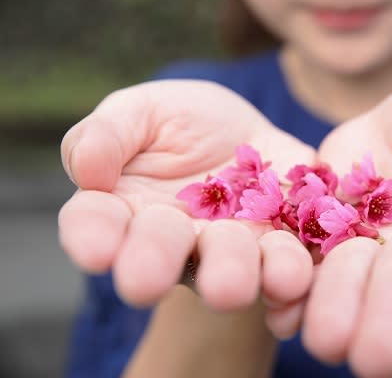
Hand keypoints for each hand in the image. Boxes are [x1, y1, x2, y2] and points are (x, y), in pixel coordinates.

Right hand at [59, 80, 313, 332]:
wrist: (242, 133)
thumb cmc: (177, 122)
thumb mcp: (139, 111)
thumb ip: (108, 133)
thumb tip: (89, 171)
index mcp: (125, 209)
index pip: (96, 225)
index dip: (91, 238)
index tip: (95, 252)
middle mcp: (176, 241)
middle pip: (162, 255)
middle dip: (156, 265)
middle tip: (145, 285)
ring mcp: (231, 248)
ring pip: (229, 266)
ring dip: (229, 275)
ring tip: (229, 287)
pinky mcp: (279, 243)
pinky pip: (287, 262)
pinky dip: (290, 273)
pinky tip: (295, 280)